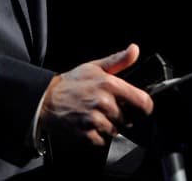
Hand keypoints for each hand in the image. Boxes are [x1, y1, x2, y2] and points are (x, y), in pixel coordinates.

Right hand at [39, 43, 154, 146]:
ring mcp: (95, 120)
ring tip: (96, 115)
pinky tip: (90, 125)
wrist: (46, 99)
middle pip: (128, 118)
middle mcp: (103, 102)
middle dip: (121, 115)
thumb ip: (118, 60)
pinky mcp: (87, 134)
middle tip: (107, 108)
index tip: (141, 107)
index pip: (142, 101)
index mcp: (109, 84)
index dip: (145, 106)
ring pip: (116, 130)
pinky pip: (103, 141)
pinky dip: (99, 136)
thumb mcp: (95, 66)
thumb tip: (135, 50)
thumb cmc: (71, 83)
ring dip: (110, 126)